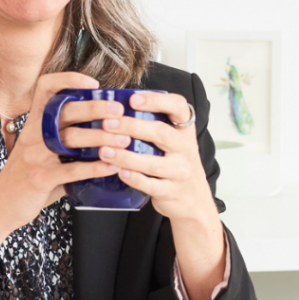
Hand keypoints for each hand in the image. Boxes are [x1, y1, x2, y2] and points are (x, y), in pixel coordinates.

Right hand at [0, 72, 126, 233]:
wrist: (0, 208)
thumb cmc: (26, 179)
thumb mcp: (39, 152)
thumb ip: (64, 142)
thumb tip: (102, 134)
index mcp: (33, 123)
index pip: (46, 88)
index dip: (69, 80)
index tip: (93, 84)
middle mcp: (33, 134)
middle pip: (65, 110)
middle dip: (96, 108)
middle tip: (119, 112)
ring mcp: (35, 156)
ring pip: (72, 138)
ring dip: (102, 138)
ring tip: (124, 141)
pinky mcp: (40, 178)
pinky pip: (72, 170)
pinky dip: (95, 167)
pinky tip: (112, 167)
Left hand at [95, 91, 217, 225]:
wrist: (194, 199)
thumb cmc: (174, 163)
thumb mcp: (173, 141)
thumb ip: (153, 125)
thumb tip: (114, 109)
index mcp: (184, 130)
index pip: (178, 106)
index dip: (156, 100)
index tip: (132, 100)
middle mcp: (186, 148)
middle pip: (161, 133)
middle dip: (132, 126)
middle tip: (107, 124)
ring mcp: (181, 171)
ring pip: (154, 163)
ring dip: (126, 156)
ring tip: (104, 151)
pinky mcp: (172, 192)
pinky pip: (152, 186)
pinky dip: (135, 179)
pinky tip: (119, 172)